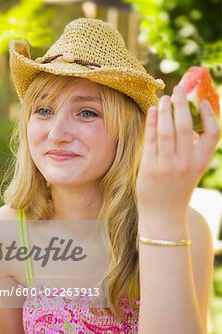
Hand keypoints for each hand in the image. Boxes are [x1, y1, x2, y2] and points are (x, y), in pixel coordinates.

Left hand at [136, 85, 219, 221]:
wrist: (163, 214)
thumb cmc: (177, 187)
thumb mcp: (192, 169)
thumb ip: (193, 148)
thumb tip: (186, 118)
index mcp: (201, 162)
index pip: (213, 134)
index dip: (211, 115)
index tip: (204, 101)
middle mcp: (186, 163)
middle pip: (186, 126)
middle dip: (182, 104)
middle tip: (178, 89)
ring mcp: (167, 166)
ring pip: (167, 130)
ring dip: (164, 110)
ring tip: (163, 99)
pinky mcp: (150, 168)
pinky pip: (151, 139)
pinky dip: (151, 122)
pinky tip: (151, 111)